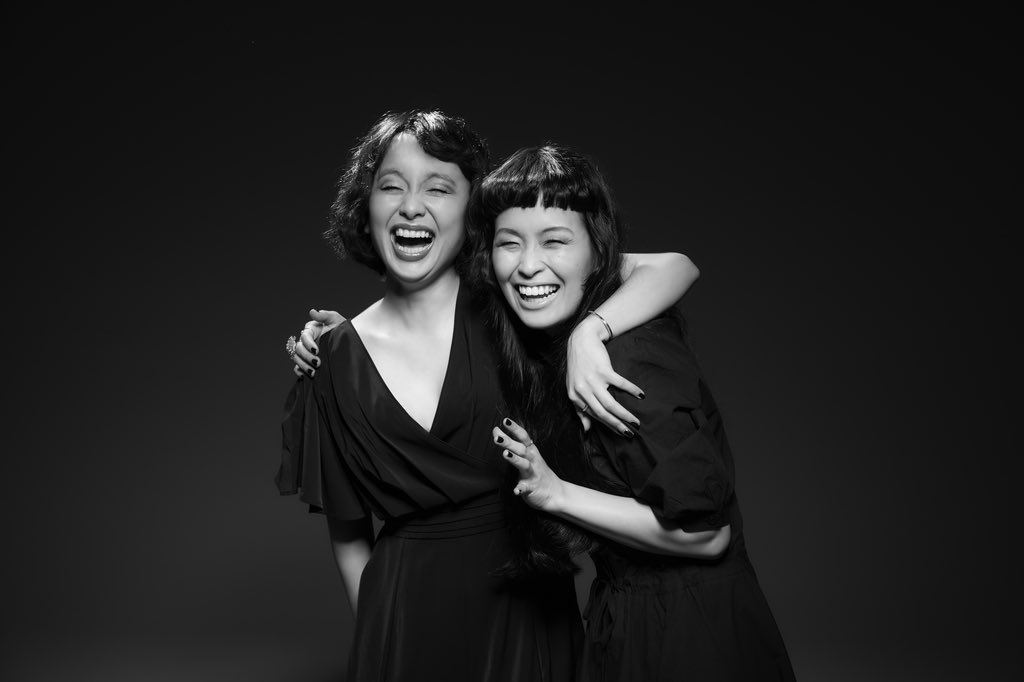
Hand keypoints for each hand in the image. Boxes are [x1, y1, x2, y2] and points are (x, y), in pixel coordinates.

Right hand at [292, 309, 344, 377]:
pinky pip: (298, 367)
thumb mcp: (335, 319)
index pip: (304, 336)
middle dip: (306, 356)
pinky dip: (299, 371)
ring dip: (303, 365)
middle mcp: (306, 341)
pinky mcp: (308, 362)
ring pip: (297, 358)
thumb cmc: (342, 329)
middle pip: (298, 349)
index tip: (316, 350)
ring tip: (313, 372)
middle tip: (318, 363)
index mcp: (311, 330)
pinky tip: (305, 376)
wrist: (350, 343)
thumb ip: (324, 315)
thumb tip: (312, 311)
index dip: (308, 344)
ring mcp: (306, 352)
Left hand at [493, 418, 566, 512]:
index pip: (523, 436)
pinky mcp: (532, 487)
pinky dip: (520, 489)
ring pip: (523, 464)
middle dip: (509, 442)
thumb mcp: (526, 454)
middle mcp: (532, 460)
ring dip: (514, 459)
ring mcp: (533, 473)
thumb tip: (496, 430)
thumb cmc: (537, 470)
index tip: (505, 421)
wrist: (556, 493)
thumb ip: (511, 443)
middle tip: (497, 437)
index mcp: (531, 451)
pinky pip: (525, 488)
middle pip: (520, 448)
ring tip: (505, 454)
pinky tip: (515, 490)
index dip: (514, 428)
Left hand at [566, 315, 642, 435]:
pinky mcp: (603, 369)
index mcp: (575, 396)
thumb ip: (579, 409)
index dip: (608, 426)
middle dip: (617, 425)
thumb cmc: (578, 366)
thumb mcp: (573, 388)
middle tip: (630, 433)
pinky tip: (641, 395)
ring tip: (636, 422)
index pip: (593, 416)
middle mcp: (582, 390)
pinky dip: (631, 390)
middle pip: (602, 413)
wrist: (581, 340)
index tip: (620, 433)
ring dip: (625, 414)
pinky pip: (620, 384)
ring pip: (610, 403)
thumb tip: (587, 430)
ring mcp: (593, 380)